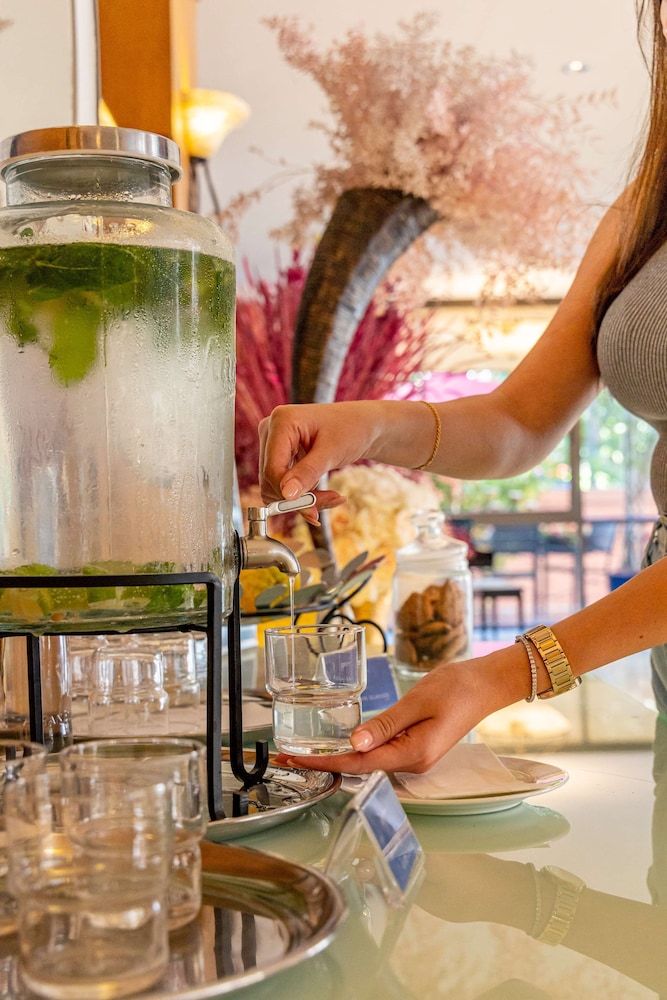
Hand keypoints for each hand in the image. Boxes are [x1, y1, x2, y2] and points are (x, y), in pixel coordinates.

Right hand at [258, 402, 380, 519]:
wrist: (361, 423)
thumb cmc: (351, 429)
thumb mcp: (332, 452)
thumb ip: (308, 472)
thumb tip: (286, 495)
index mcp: (281, 421)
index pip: (272, 469)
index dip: (289, 495)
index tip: (313, 511)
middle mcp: (271, 430)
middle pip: (270, 480)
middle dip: (299, 498)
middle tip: (330, 501)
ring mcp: (272, 443)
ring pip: (275, 486)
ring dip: (302, 499)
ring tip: (332, 497)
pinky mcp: (279, 455)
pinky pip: (282, 485)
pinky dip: (302, 495)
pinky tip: (325, 494)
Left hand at [274, 655, 509, 774]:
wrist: (484, 686)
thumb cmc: (456, 689)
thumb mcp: (418, 701)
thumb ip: (386, 724)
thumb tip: (354, 743)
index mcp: (413, 753)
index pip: (359, 763)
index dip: (325, 762)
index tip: (297, 758)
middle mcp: (412, 763)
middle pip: (360, 768)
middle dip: (324, 763)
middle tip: (289, 755)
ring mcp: (414, 758)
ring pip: (368, 763)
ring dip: (337, 758)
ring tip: (305, 752)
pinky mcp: (415, 748)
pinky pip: (380, 755)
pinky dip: (356, 752)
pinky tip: (339, 745)